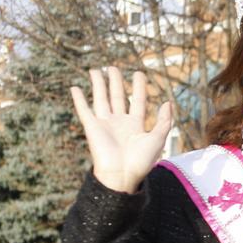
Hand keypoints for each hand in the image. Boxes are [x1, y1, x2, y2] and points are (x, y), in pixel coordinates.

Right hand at [71, 68, 172, 192]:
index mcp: (136, 125)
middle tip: (113, 67)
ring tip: (95, 70)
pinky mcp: (92, 128)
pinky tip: (74, 88)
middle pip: (117, 97)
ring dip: (98, 84)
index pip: (137, 101)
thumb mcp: (158, 139)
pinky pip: (84, 110)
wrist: (121, 175)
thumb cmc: (141, 162)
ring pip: (101, 99)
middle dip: (115, 82)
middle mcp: (120, 122)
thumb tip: (167, 102)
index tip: (139, 73)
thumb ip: (164, 121)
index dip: (139, 87)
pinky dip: (79, 99)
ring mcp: (105, 124)